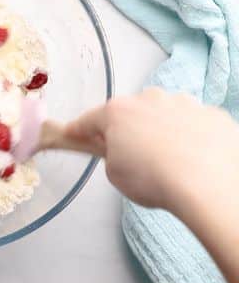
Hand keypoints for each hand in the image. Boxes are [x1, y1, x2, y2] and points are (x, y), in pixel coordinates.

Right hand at [64, 87, 238, 282]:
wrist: (208, 182)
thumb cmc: (156, 178)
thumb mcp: (114, 174)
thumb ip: (111, 155)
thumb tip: (122, 151)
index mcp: (117, 112)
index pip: (88, 120)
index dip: (77, 131)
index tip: (72, 135)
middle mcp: (149, 100)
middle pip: (129, 112)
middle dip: (125, 129)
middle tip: (127, 156)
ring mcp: (183, 103)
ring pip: (162, 114)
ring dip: (158, 130)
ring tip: (164, 160)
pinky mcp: (210, 114)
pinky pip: (192, 123)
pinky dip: (188, 136)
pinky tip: (190, 158)